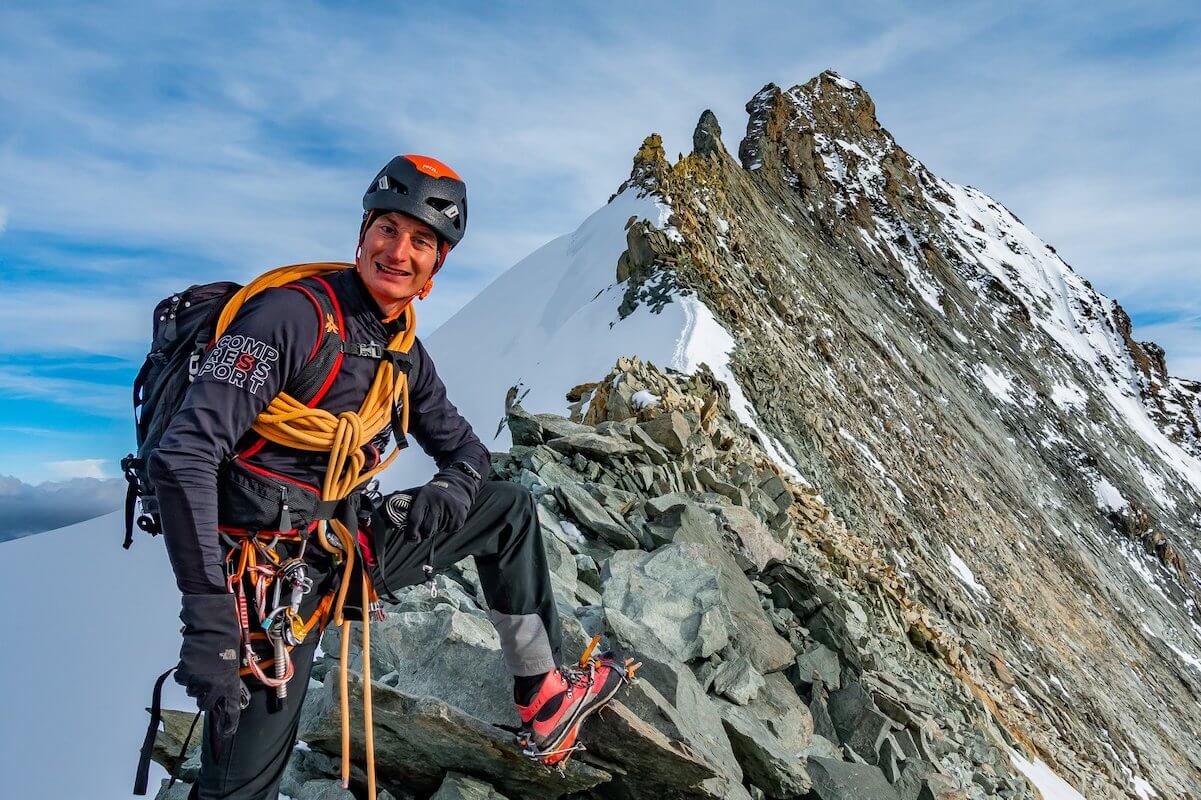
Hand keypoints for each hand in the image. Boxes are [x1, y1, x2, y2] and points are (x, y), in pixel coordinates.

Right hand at [175, 593, 242, 743]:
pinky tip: (194, 661)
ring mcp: (197, 678)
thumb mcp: (236, 659)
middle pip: (206, 703)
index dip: (228, 723)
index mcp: (229, 681)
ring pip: (194, 690)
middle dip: (208, 697)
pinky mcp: (185, 670)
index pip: (229, 709)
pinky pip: (184, 678)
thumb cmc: (229, 636)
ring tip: (204, 666)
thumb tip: (225, 690)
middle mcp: (213, 684)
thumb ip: (229, 677)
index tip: (227, 733)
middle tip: (210, 685)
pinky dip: (188, 674)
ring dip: (198, 683)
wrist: (212, 621)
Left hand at [405, 463, 480, 542]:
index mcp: (424, 496)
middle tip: (425, 527)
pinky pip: (449, 530)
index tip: (410, 538)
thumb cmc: (433, 494)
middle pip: (427, 529)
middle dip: (424, 532)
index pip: (414, 519)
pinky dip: (447, 527)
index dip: (411, 532)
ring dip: (436, 528)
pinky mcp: (459, 515)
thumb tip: (402, 531)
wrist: (457, 486)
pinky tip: (448, 516)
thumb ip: (411, 511)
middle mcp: (437, 502)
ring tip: (439, 516)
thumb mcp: (421, 495)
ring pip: (438, 530)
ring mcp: (449, 509)